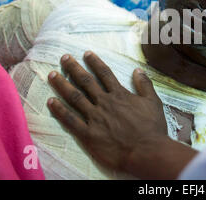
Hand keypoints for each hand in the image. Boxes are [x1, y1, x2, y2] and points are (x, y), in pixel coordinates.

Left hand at [47, 51, 167, 173]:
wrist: (146, 152)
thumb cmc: (152, 128)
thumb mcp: (153, 102)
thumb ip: (145, 85)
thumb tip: (138, 70)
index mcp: (119, 94)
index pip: (104, 74)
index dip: (95, 62)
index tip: (86, 53)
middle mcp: (104, 103)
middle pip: (86, 82)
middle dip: (74, 68)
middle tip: (64, 58)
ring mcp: (95, 118)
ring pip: (75, 97)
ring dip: (62, 85)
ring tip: (52, 75)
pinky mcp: (88, 134)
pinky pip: (70, 120)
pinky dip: (59, 110)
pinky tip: (51, 101)